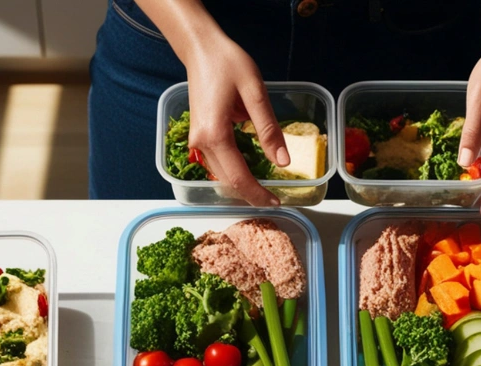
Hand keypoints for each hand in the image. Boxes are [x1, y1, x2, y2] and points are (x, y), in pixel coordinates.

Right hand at [186, 34, 288, 205]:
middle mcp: (201, 142)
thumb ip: (268, 129)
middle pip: (228, 181)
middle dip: (251, 194)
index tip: (276, 202)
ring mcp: (197, 141)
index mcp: (215, 134)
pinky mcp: (199, 136)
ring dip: (243, 185)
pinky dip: (235, 172)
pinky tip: (251, 172)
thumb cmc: (227, 63)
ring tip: (266, 189)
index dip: (258, 193)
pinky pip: (219, 163)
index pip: (239, 176)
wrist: (200, 49)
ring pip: (222, 175)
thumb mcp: (255, 92)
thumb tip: (283, 162)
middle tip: (274, 200)